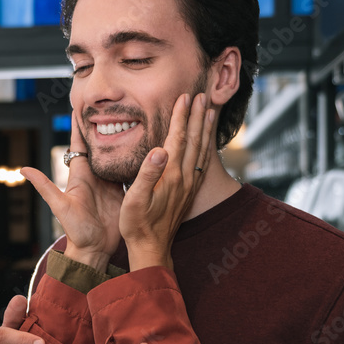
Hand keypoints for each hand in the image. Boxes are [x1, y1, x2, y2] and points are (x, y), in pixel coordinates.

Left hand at [21, 109, 123, 272]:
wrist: (94, 250)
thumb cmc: (76, 231)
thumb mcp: (60, 207)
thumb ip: (45, 187)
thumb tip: (23, 169)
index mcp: (81, 175)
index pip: (79, 145)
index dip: (79, 126)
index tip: (80, 104)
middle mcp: (95, 176)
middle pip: (101, 146)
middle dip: (105, 125)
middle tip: (110, 104)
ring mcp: (110, 183)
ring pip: (116, 156)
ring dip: (123, 140)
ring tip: (131, 119)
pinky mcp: (124, 192)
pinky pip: (130, 171)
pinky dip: (135, 159)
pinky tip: (145, 147)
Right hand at [120, 93, 214, 270]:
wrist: (152, 248)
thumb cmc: (137, 225)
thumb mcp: (135, 200)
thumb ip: (147, 174)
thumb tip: (158, 150)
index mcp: (171, 176)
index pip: (177, 139)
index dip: (180, 117)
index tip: (183, 97)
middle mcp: (184, 178)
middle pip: (193, 140)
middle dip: (196, 116)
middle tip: (201, 95)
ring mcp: (188, 185)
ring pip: (200, 150)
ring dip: (204, 129)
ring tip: (208, 111)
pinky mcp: (188, 191)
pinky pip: (200, 162)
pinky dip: (204, 146)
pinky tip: (205, 142)